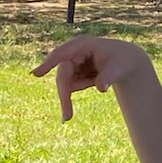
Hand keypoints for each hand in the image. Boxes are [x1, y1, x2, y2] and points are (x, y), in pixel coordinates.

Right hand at [32, 37, 150, 121]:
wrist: (125, 60)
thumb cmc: (122, 60)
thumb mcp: (118, 68)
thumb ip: (109, 77)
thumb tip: (101, 88)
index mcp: (82, 44)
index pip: (62, 54)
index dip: (48, 64)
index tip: (35, 74)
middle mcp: (73, 52)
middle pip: (62, 75)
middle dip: (64, 96)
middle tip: (67, 117)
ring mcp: (72, 62)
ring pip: (64, 83)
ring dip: (68, 98)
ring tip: (74, 109)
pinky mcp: (73, 71)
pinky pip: (70, 86)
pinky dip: (80, 88)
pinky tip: (95, 79)